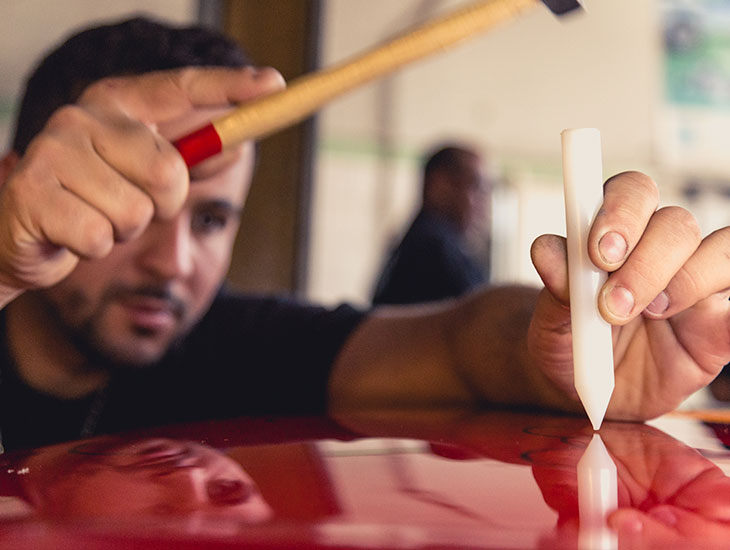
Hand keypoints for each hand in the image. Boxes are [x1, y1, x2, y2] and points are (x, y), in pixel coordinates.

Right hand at [0, 66, 283, 302]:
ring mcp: (53, 151)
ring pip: (136, 212)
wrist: (16, 232)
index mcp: (117, 104)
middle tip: (127, 205)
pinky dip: (92, 248)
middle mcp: (84, 117)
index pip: (181, 87)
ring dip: (122, 230)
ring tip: (93, 217)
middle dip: (161, 205)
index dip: (230, 86)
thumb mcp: (140, 175)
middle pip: (168, 170)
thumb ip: (186, 157)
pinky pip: (99, 238)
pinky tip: (68, 234)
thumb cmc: (91, 201)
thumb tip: (237, 145)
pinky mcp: (32, 193)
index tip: (274, 84)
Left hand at [529, 171, 729, 419]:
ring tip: (650, 315)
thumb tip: (548, 254)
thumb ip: (556, 290)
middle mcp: (658, 249)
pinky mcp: (721, 321)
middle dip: (645, 260)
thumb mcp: (551, 324)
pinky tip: (712, 318)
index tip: (599, 254)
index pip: (630, 193)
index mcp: (613, 234)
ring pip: (719, 249)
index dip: (620, 212)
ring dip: (684, 281)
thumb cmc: (569, 345)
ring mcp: (695, 281)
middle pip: (675, 222)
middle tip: (613, 305)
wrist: (592, 390)